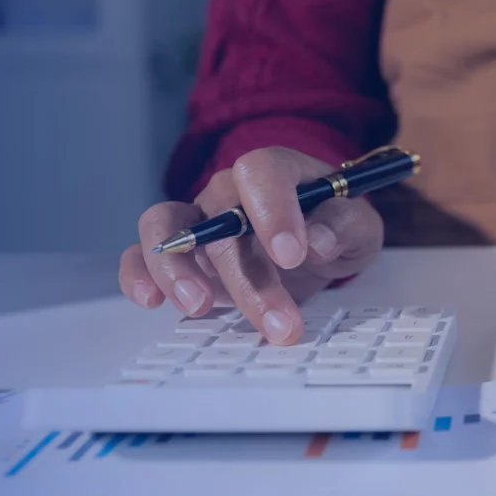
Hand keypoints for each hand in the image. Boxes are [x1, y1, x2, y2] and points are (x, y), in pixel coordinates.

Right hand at [118, 147, 384, 344]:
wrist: (308, 245)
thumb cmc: (331, 229)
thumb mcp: (357, 228)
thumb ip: (344, 227)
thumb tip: (317, 240)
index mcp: (275, 172)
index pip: (261, 172)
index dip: (273, 210)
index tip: (291, 254)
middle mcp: (228, 191)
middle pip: (221, 218)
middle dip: (249, 277)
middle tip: (279, 324)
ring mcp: (197, 222)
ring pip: (166, 226)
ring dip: (178, 268)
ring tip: (198, 307)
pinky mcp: (177, 256)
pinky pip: (142, 255)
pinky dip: (138, 275)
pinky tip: (150, 301)